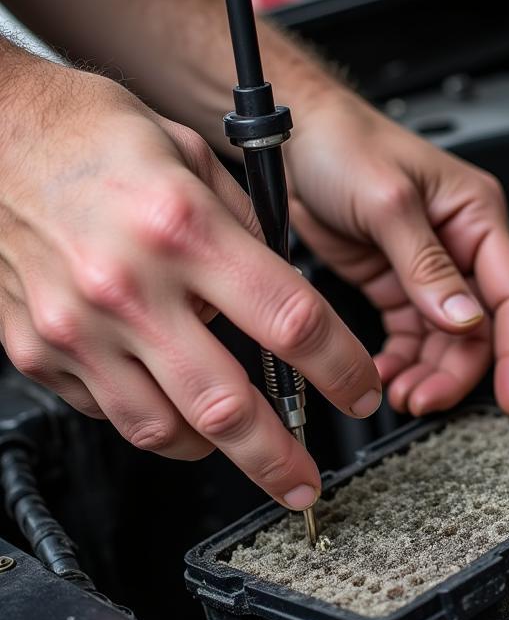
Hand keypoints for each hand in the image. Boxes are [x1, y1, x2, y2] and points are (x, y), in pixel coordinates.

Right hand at [0, 62, 381, 509]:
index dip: (341, 369)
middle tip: (307, 484)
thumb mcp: (192, 158)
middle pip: (228, 406)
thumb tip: (290, 298)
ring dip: (217, 451)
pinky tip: (174, 403)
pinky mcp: (37, 351)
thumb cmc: (89, 136)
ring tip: (242, 445)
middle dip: (280, 459)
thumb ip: (250, 235)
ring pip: (164, 431)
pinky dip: (156, 421)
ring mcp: (77, 327)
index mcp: (183, 228)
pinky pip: (111, 414)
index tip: (360, 391)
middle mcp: (128, 285)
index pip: (291, 321)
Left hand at [285, 90, 508, 416]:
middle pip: (480, 331)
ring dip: (428, 374)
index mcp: (477, 218)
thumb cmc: (342, 143)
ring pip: (446, 342)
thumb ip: (427, 266)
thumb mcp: (387, 203)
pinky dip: (402, 363)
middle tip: (425, 400)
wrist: (288, 137)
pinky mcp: (396, 286)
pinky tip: (385, 375)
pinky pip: (412, 338)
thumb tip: (465, 321)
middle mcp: (460, 248)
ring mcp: (429, 271)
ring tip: (401, 395)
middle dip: (456, 372)